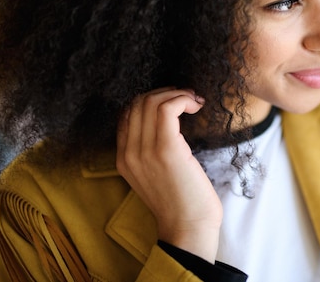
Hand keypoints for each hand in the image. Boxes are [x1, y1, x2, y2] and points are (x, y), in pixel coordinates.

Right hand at [116, 87, 221, 262]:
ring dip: (176, 94)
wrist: (189, 228)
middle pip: (137, 102)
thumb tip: (167, 120)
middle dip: (165, 92)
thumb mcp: (156, 173)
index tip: (174, 103)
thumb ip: (151, 150)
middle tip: (187, 98)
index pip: (126, 112)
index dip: (150, 99)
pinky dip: (182, 99)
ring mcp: (144, 151)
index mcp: (123, 158)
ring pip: (151, 101)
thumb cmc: (182, 201)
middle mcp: (128, 153)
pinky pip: (167, 108)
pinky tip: (196, 106)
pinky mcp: (166, 149)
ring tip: (194, 101)